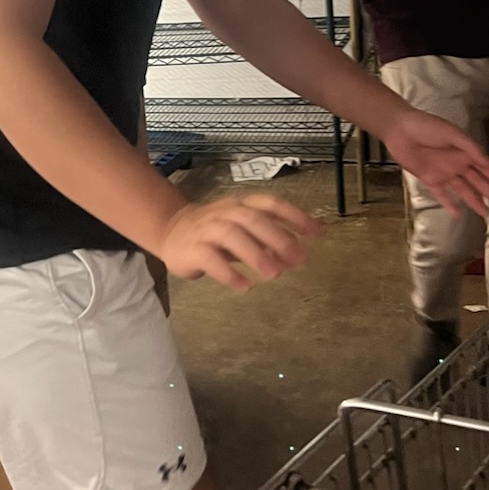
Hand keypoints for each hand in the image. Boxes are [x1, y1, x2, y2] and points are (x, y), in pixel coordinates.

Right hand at [158, 194, 323, 290]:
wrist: (171, 230)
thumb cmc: (216, 231)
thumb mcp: (245, 228)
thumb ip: (271, 236)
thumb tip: (302, 250)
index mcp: (241, 204)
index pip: (271, 203)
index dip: (295, 216)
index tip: (317, 233)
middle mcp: (225, 212)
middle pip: (252, 218)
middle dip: (277, 237)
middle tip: (299, 259)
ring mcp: (206, 229)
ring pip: (231, 234)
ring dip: (255, 253)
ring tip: (274, 274)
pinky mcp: (192, 249)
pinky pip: (209, 258)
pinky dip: (228, 272)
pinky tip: (244, 286)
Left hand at [385, 106, 488, 218]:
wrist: (400, 129)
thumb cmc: (427, 127)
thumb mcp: (453, 134)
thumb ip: (470, 148)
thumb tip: (487, 162)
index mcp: (465, 151)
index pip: (486, 167)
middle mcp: (458, 163)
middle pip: (478, 181)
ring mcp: (444, 172)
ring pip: (463, 190)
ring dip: (475, 201)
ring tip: (486, 213)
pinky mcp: (430, 179)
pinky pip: (442, 194)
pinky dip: (450, 204)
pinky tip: (458, 214)